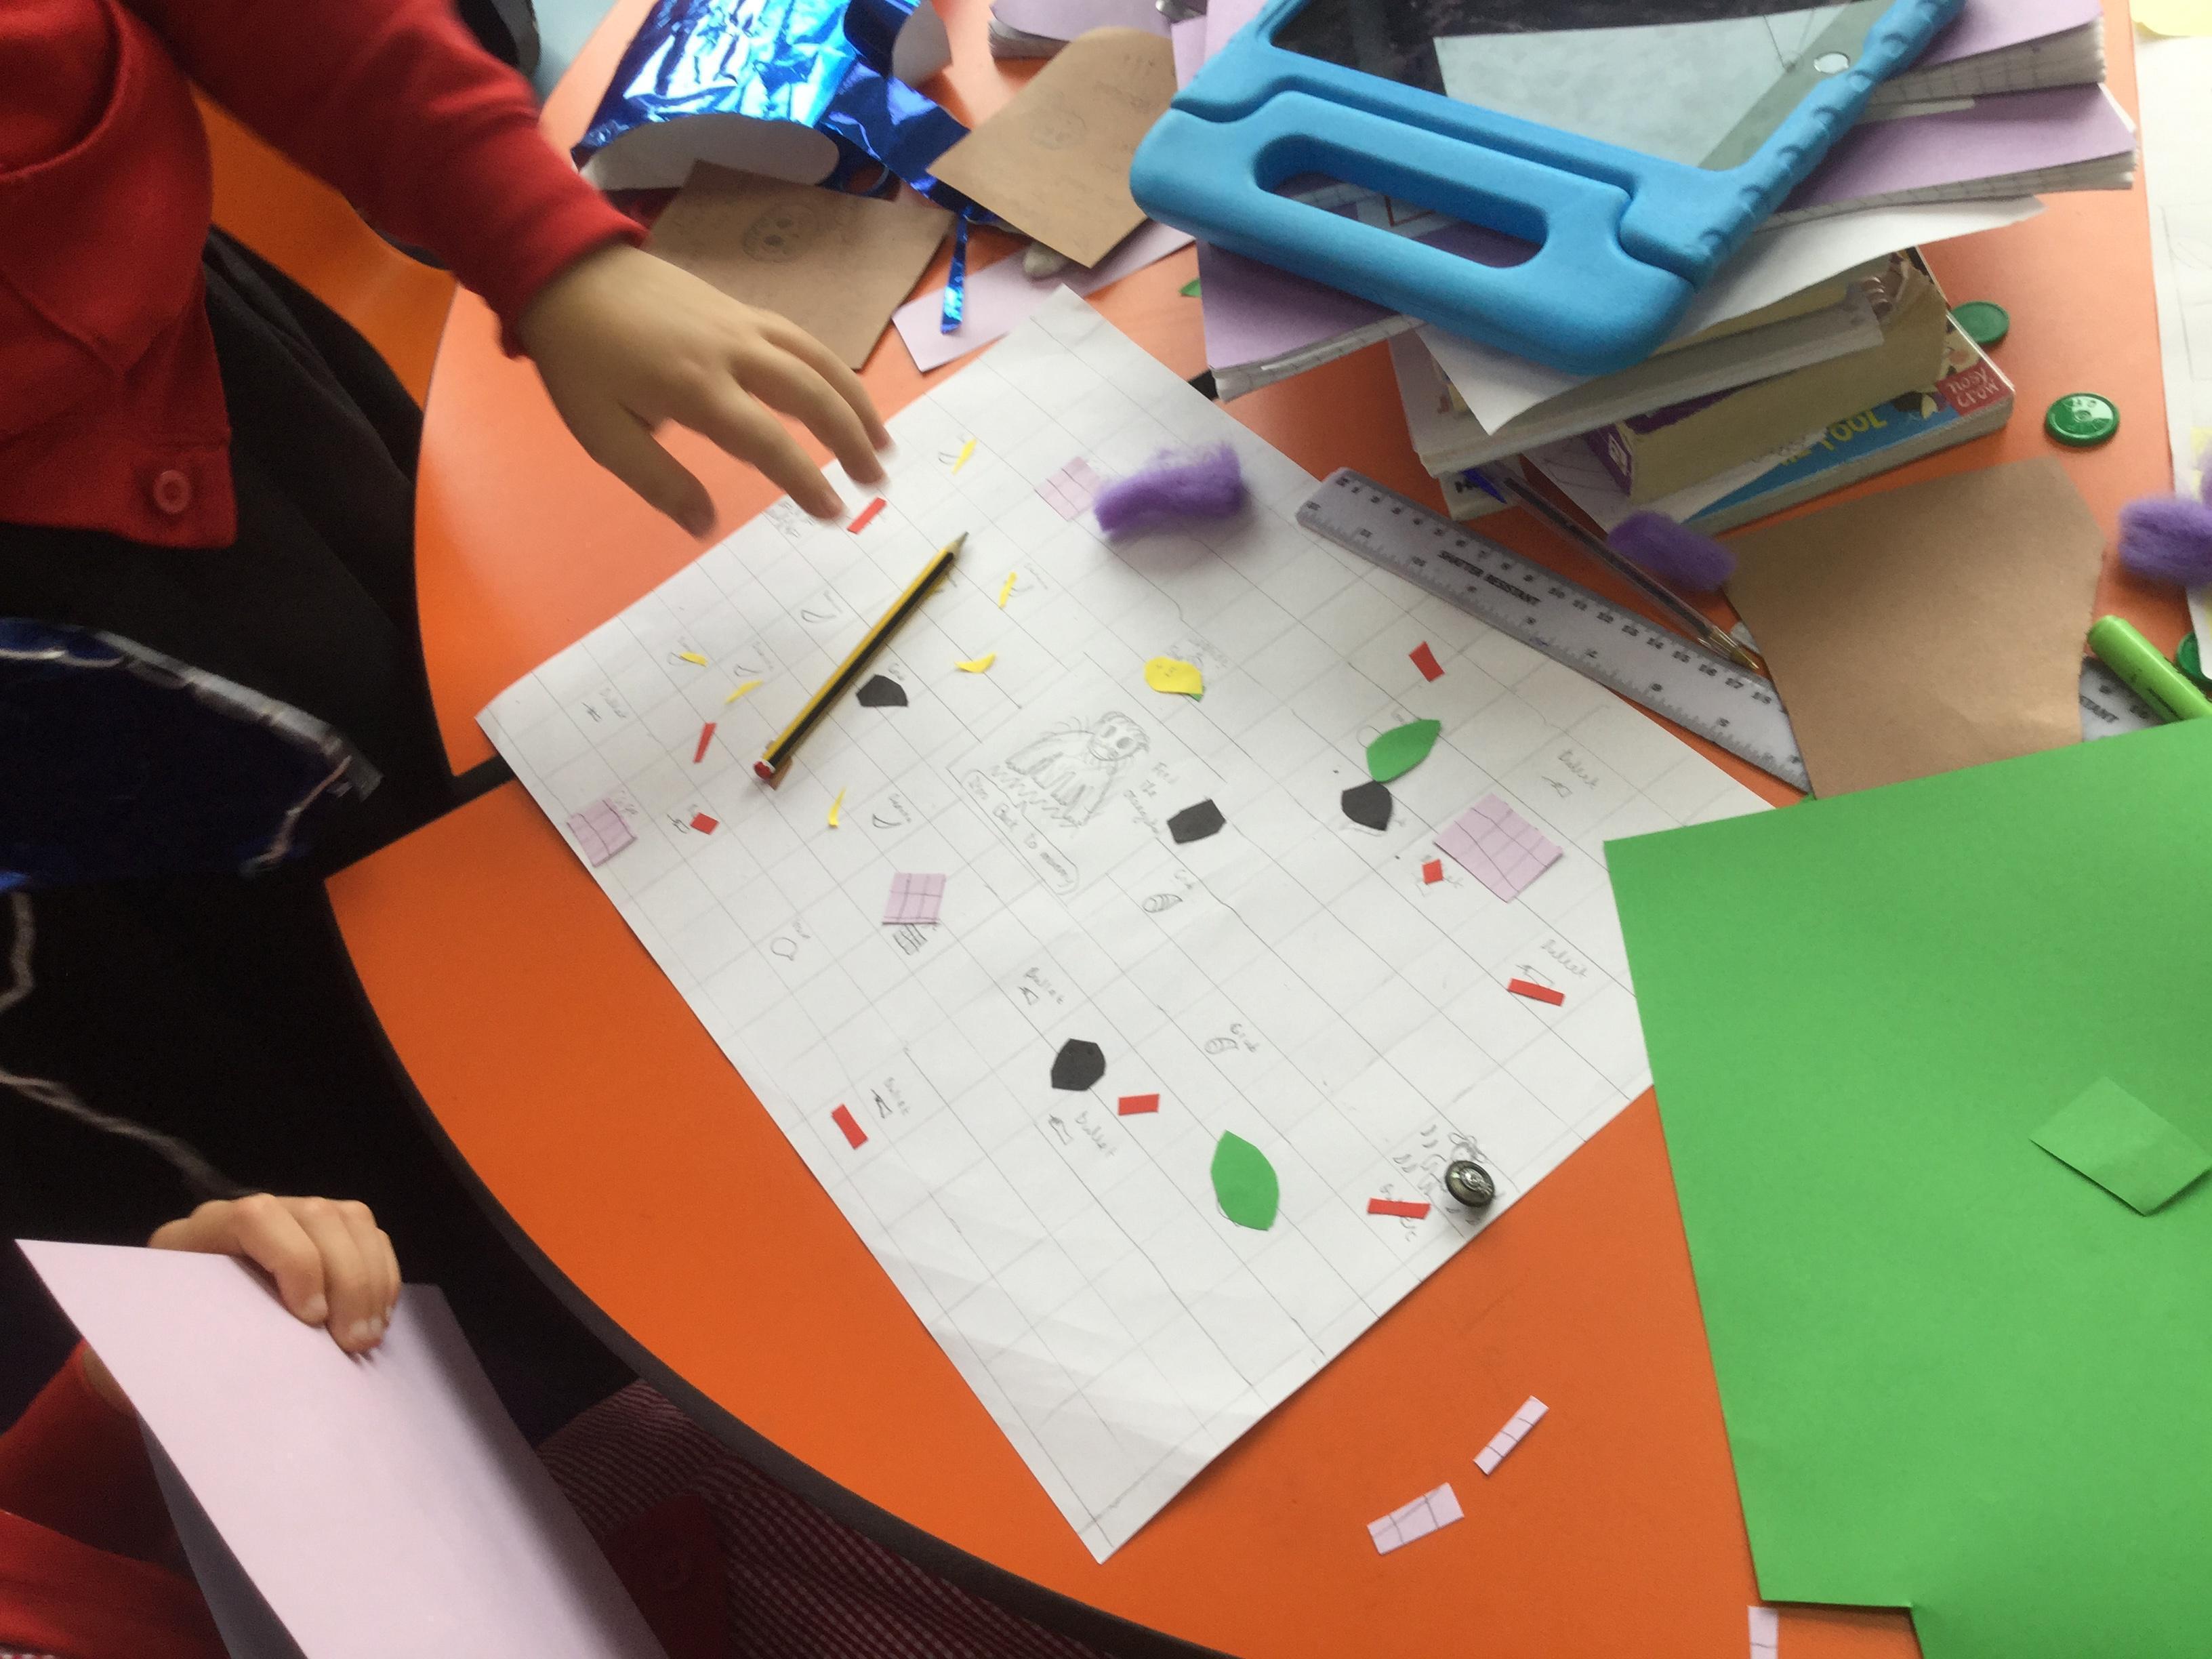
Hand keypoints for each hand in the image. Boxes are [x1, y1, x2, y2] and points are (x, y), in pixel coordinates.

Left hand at [81, 1195, 401, 1411]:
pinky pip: (369, 1236)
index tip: (310, 1318)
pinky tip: (377, 1318)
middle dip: (347, 1278)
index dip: (293, 1259)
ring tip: (368, 1335)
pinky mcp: (324, 1235)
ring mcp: (291, 1218)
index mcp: (197, 1236)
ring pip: (350, 1219)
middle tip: (353, 1342)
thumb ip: (197, 1345)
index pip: (255, 1218)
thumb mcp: (163, 1349)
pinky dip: (382, 1276)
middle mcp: (248, 1214)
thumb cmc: (157, 1352)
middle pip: (316, 1214)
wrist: (165, 1346)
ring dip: (371, 1278)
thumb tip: (252, 1367)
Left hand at [518, 242, 890, 532]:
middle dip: (851, 440)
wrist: (565, 273)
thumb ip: (658, 480)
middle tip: (876, 480)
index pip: (768, 442)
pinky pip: (802, 340)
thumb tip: (705, 526)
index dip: (805, 481)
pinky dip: (834, 369)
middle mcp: (731, 352)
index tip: (834, 514)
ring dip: (857, 403)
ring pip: (819, 361)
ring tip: (883, 441)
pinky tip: (844, 394)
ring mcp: (742, 324)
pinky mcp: (742, 309)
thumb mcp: (601, 432)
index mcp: (696, 388)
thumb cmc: (579, 360)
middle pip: (811, 395)